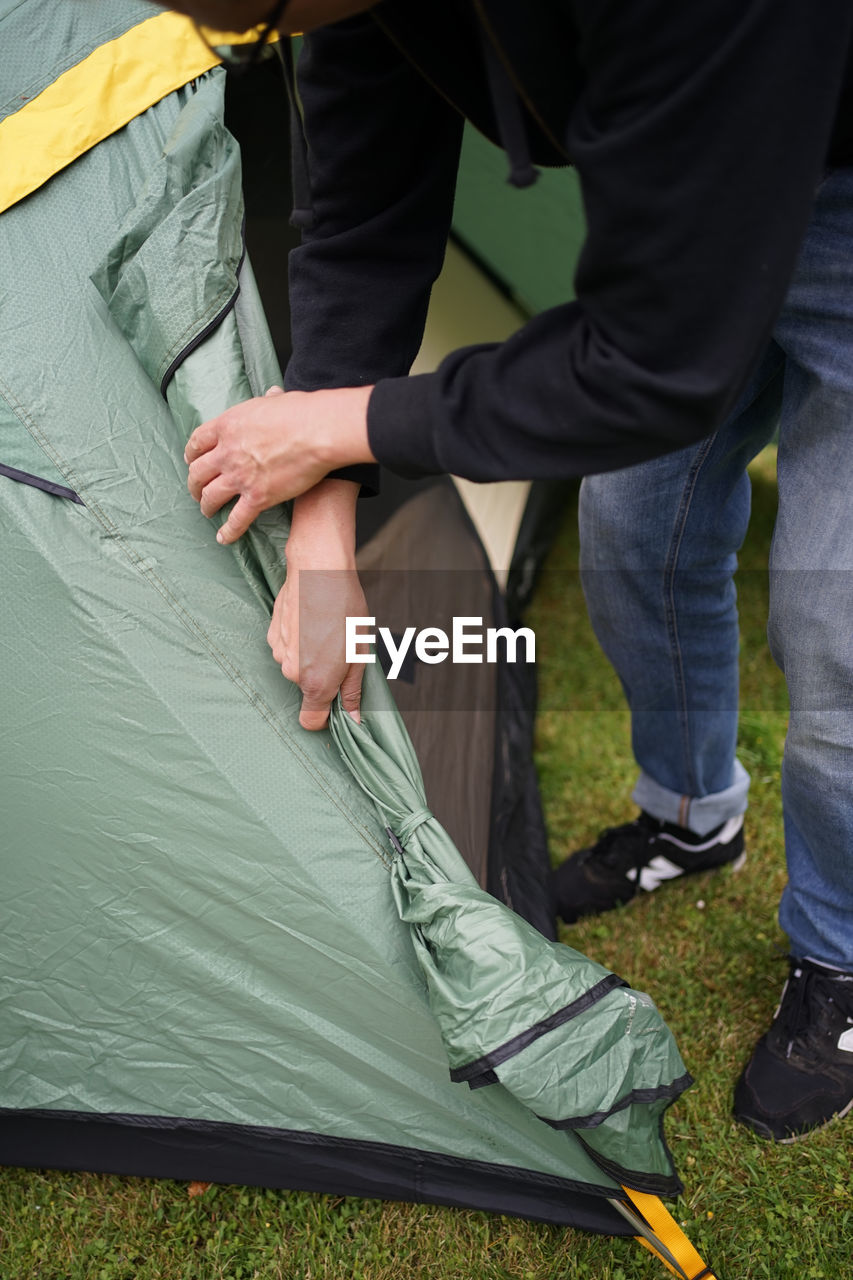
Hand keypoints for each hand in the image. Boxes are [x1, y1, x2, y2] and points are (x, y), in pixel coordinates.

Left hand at [184, 384, 374, 543]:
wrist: (318, 431)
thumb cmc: (302, 412)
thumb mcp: (274, 400)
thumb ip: (266, 402)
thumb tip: (272, 395)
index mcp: (227, 425)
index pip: (197, 442)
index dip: (191, 454)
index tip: (191, 461)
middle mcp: (227, 452)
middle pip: (197, 472)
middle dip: (193, 484)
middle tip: (197, 490)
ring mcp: (240, 476)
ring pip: (210, 496)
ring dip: (206, 505)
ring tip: (207, 511)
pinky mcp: (257, 497)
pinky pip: (236, 519)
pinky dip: (228, 531)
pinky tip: (223, 538)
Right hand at [268, 479, 365, 729]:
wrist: (319, 571)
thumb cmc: (345, 608)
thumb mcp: (360, 652)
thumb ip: (353, 690)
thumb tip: (354, 719)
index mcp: (317, 682)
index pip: (311, 721)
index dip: (325, 717)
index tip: (336, 704)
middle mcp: (293, 672)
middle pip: (307, 690)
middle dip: (322, 678)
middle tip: (339, 651)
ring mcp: (280, 653)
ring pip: (297, 669)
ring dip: (310, 658)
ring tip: (325, 632)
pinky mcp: (272, 635)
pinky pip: (288, 650)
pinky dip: (298, 643)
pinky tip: (310, 622)